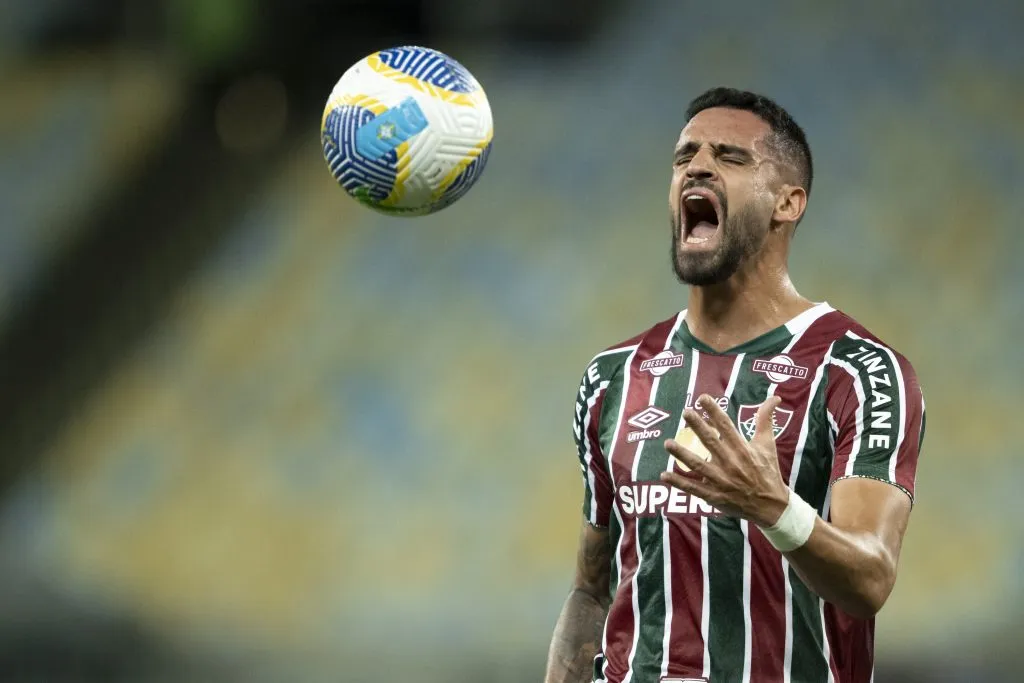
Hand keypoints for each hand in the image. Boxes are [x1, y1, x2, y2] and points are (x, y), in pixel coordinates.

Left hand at [659, 394, 789, 526]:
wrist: (771, 506)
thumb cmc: (767, 471)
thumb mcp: (767, 444)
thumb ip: (766, 420)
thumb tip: (775, 398)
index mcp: (743, 449)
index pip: (726, 426)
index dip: (714, 411)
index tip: (702, 398)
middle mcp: (731, 463)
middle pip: (711, 442)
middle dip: (697, 427)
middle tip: (686, 412)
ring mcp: (721, 480)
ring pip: (699, 465)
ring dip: (682, 454)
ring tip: (668, 443)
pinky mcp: (715, 496)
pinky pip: (694, 489)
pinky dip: (679, 483)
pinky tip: (664, 475)